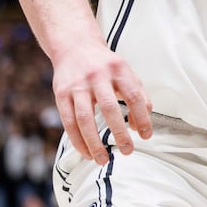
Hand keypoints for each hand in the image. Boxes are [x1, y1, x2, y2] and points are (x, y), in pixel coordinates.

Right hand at [52, 40, 152, 164]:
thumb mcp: (126, 72)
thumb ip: (138, 95)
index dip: (142, 118)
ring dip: (94, 142)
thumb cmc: (106, 65)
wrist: (74, 46)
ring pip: (84, 118)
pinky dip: (77, 140)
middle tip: (128, 151)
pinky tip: (86, 152)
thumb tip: (142, 125)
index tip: (146, 136)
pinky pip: (68, 121)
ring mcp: (77, 85)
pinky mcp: (61, 94)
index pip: (133, 97)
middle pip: (109, 108)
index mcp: (118, 69)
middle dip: (119, 133)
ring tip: (103, 160)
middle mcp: (97, 76)